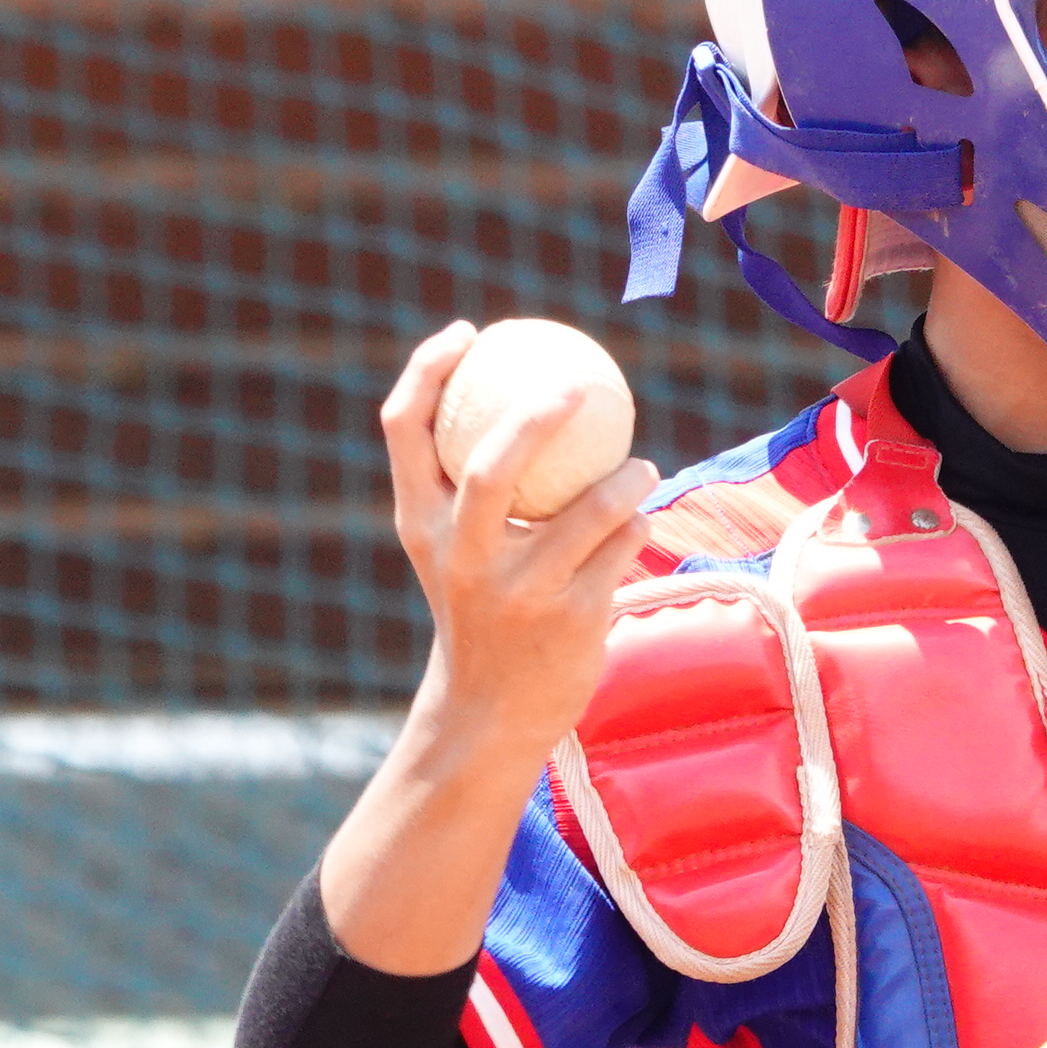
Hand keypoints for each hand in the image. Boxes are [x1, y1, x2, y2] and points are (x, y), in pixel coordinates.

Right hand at [377, 320, 658, 768]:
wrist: (487, 714)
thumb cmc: (476, 609)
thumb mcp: (450, 550)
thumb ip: (465, 486)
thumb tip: (510, 388)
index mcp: (421, 527)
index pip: (405, 429)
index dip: (427, 369)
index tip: (466, 333)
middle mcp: (464, 557)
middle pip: (493, 467)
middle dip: (536, 416)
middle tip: (577, 384)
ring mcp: (520, 592)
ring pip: (587, 512)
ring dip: (625, 480)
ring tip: (639, 467)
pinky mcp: (573, 620)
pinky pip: (621, 550)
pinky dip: (635, 528)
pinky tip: (641, 519)